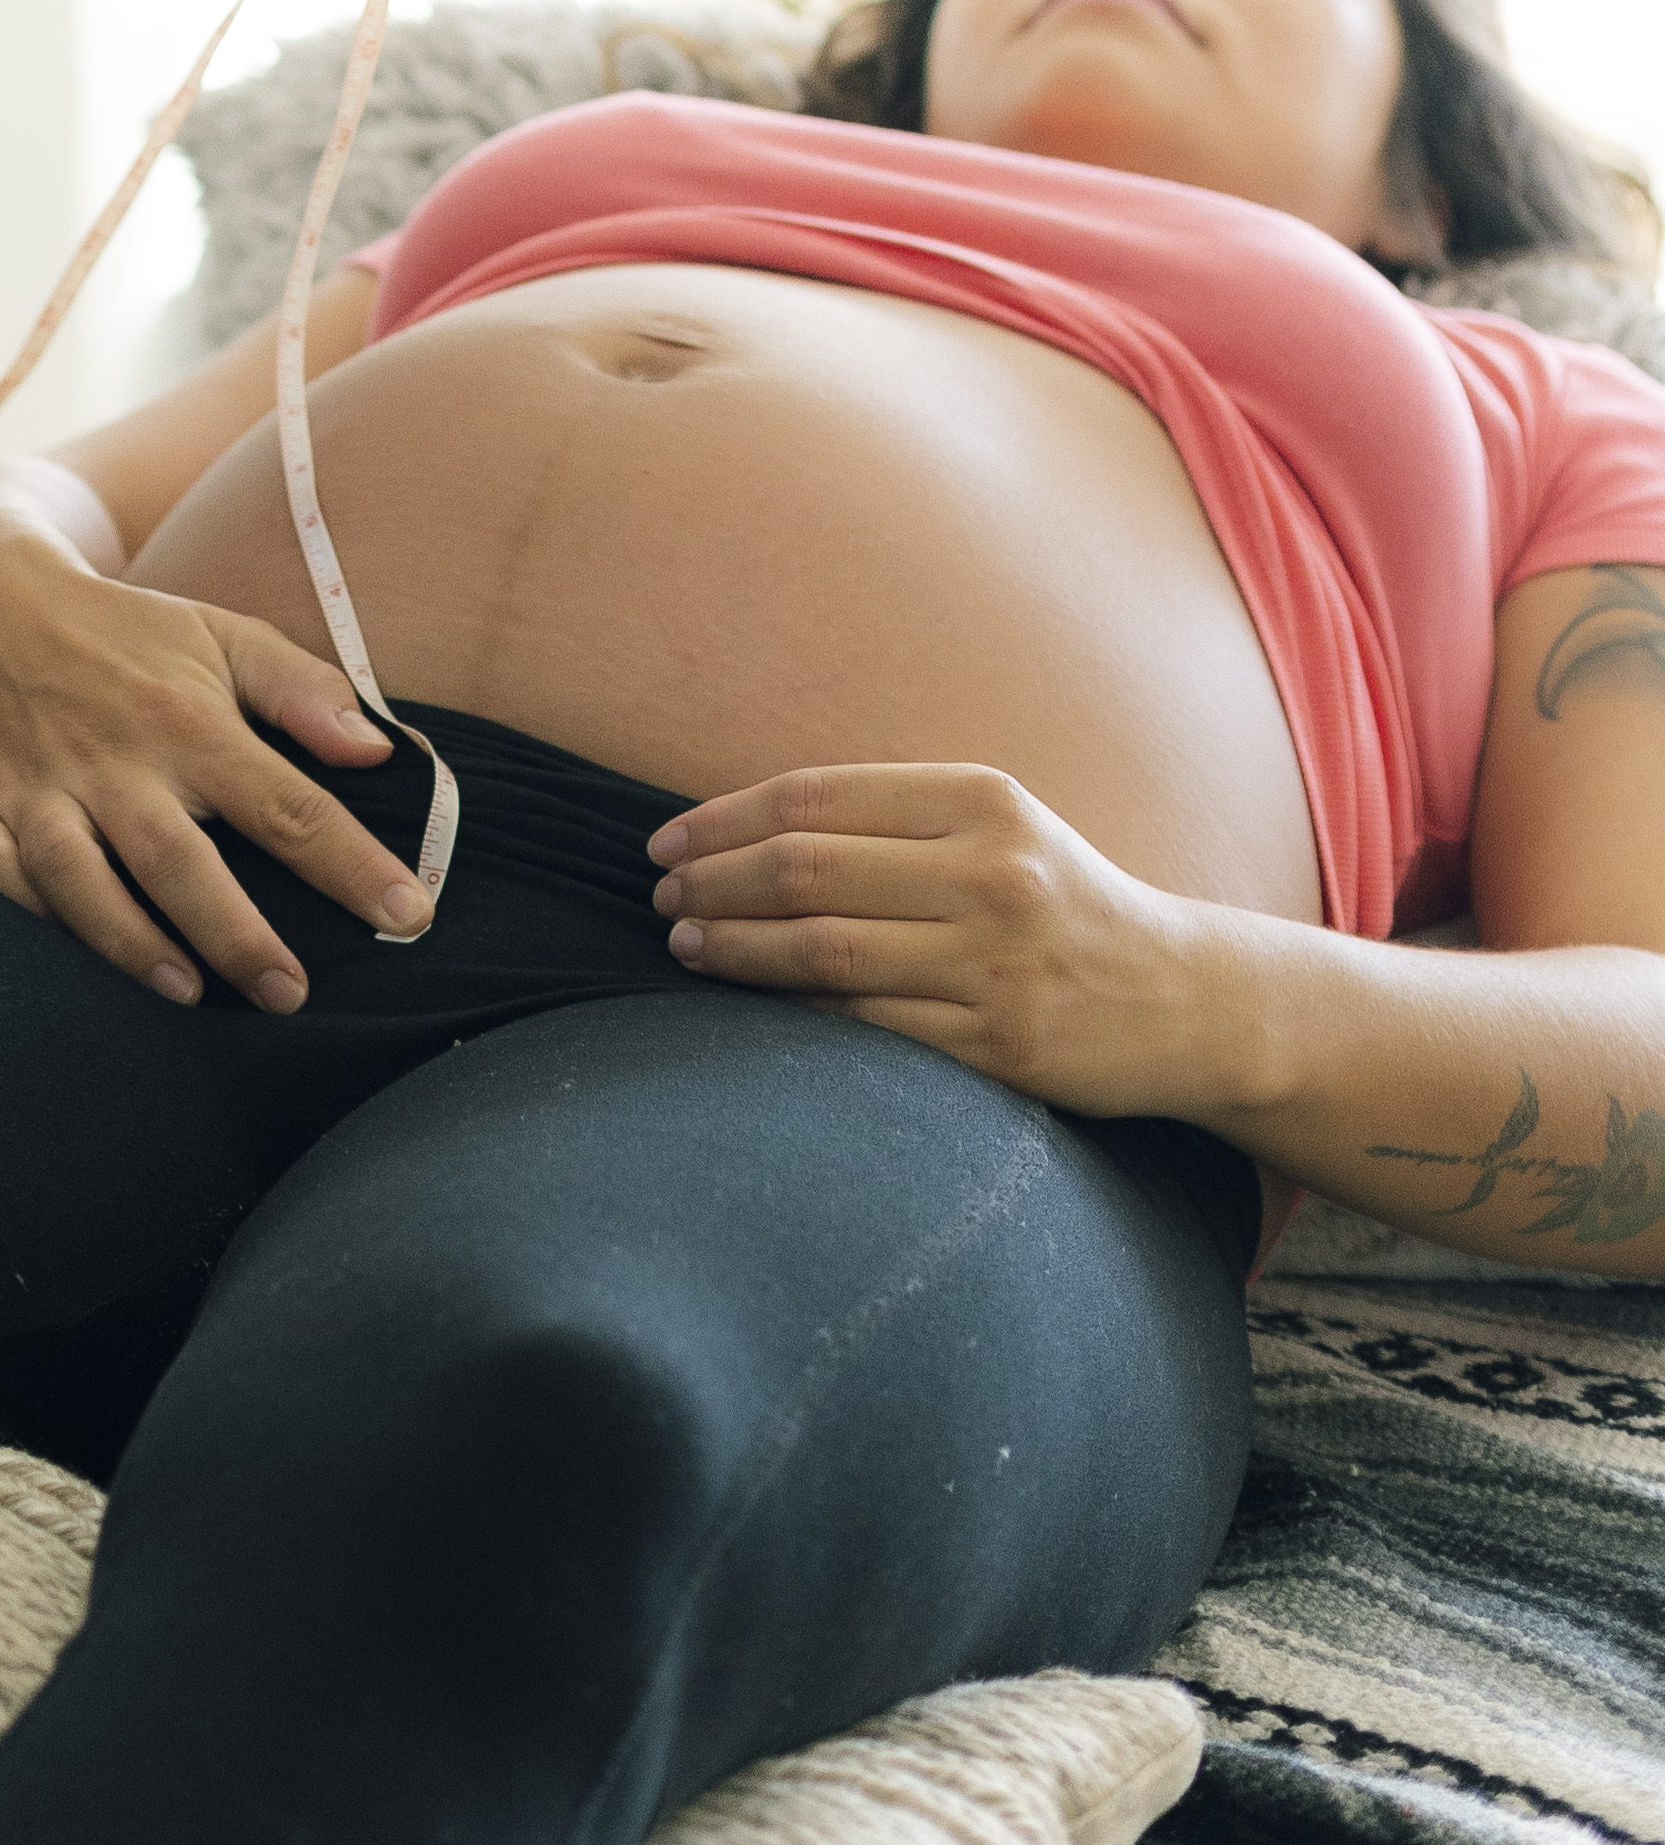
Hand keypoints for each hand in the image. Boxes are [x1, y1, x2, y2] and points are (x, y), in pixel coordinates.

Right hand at [0, 535, 437, 1010]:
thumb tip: (381, 751)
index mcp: (185, 717)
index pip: (283, 801)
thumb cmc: (125, 635)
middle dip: (235, 933)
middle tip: (291, 995)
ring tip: (189, 994)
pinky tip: (74, 965)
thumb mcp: (219, 634)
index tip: (409, 915)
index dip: (350, 863)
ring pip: (78, 879)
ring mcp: (37, 790)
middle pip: (176, 857)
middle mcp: (112, 759)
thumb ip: (303, 689)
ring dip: (131, 942)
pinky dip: (31, 925)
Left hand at [648, 762, 1230, 1117]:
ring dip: (736, 949)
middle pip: (807, 871)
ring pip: (824, 953)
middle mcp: (990, 874)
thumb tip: (743, 827)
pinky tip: (751, 1004)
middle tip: (661, 897)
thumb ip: (891, 818)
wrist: (1183, 997)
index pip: (815, 798)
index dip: (724, 819)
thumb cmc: (1060, 900)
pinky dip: (794, 1014)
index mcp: (982, 800)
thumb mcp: (996, 826)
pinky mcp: (1000, 1046)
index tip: (666, 840)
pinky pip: (867, 1028)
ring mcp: (996, 964)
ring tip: (686, 945)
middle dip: (714, 882)